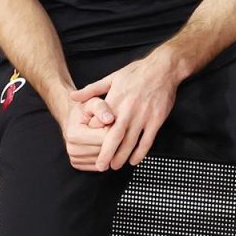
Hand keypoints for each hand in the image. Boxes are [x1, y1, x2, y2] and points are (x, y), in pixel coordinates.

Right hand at [46, 89, 115, 170]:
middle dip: (113, 141)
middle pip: (105, 151)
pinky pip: (100, 166)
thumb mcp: (92, 102)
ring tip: (105, 137)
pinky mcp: (78, 165)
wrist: (72, 120)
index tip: (114, 122)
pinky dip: (104, 157)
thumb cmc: (84, 111)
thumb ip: (101, 108)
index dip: (114, 130)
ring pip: (104, 160)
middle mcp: (72, 149)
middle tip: (111, 130)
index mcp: (74, 134)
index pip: (104, 138)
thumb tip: (110, 119)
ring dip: (109, 150)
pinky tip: (101, 146)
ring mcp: (74, 159)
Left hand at [71, 51, 181, 169]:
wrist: (163, 69)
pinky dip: (140, 153)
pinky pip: (147, 141)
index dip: (94, 136)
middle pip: (114, 137)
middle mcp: (128, 111)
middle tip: (100, 167)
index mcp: (115, 101)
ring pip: (130, 142)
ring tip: (115, 166)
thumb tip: (73, 97)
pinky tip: (134, 161)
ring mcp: (143, 117)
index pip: (100, 124)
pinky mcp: (156, 121)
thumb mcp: (111, 78)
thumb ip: (91, 90)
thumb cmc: (136, 73)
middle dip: (107, 154)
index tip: (89, 145)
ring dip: (122, 157)